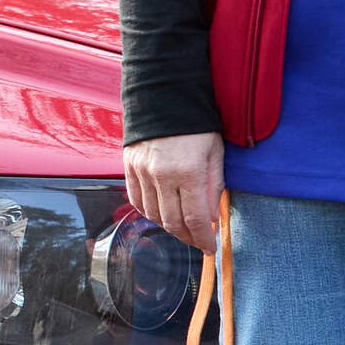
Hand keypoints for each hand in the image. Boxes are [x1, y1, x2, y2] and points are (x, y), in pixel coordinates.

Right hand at [124, 130, 225, 250]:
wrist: (165, 96)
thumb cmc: (196, 124)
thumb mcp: (215, 153)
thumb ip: (213, 187)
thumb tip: (210, 218)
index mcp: (189, 172)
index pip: (196, 219)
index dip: (203, 239)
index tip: (210, 248)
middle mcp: (162, 175)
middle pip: (172, 222)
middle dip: (188, 237)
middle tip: (198, 241)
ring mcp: (142, 172)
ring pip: (153, 215)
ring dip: (169, 226)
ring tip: (182, 228)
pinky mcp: (129, 167)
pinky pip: (137, 200)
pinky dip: (149, 212)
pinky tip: (161, 214)